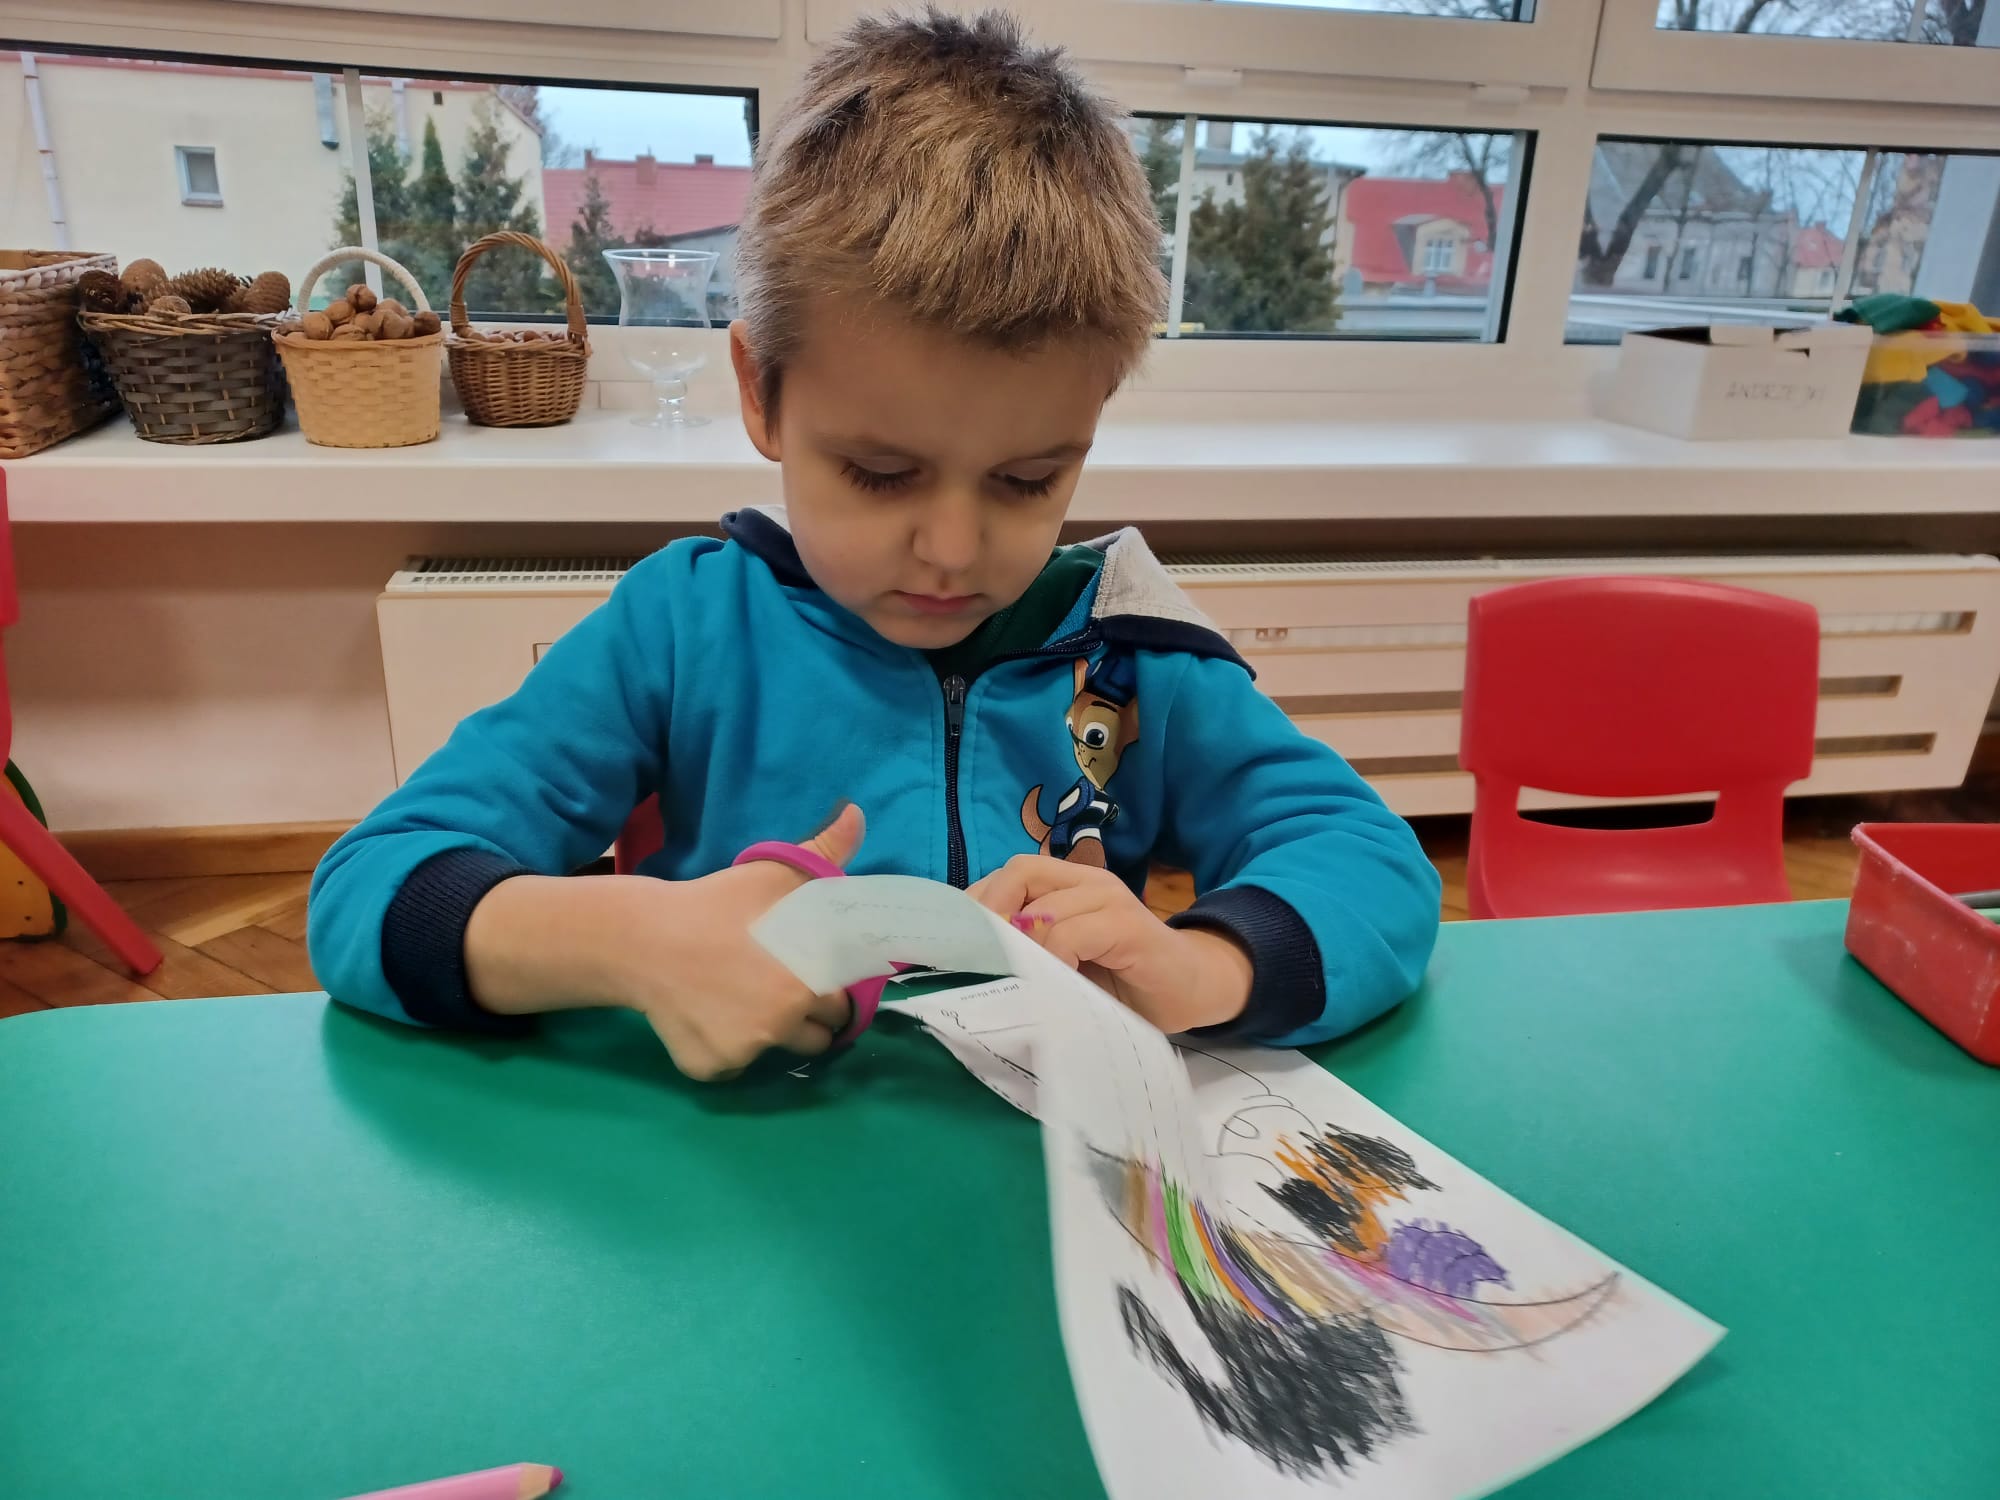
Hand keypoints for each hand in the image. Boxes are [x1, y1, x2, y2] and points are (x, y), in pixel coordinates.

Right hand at [464, 805, 867, 1081]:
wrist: (643, 938)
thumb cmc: (716, 904)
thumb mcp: (773, 873)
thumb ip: (823, 850)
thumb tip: (856, 814)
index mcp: (812, 978)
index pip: (845, 1001)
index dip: (831, 989)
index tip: (811, 977)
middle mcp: (788, 1021)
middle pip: (818, 1034)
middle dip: (806, 1015)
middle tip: (771, 986)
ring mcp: (750, 1049)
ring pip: (777, 1052)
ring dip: (770, 1035)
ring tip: (740, 1000)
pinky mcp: (714, 1068)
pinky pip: (734, 1068)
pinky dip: (725, 1050)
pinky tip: (706, 1017)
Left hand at [969, 855, 1252, 1033]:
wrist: (1195, 991)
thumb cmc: (1124, 984)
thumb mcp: (1065, 967)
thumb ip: (1029, 955)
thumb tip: (967, 969)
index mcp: (1067, 885)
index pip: (1006, 876)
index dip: (975, 905)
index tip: (953, 946)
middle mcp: (1086, 882)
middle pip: (1018, 873)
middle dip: (987, 914)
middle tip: (975, 960)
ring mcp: (1108, 899)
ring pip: (1041, 904)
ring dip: (1015, 943)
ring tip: (1005, 978)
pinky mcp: (1128, 925)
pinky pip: (1071, 932)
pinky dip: (1050, 958)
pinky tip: (1047, 984)